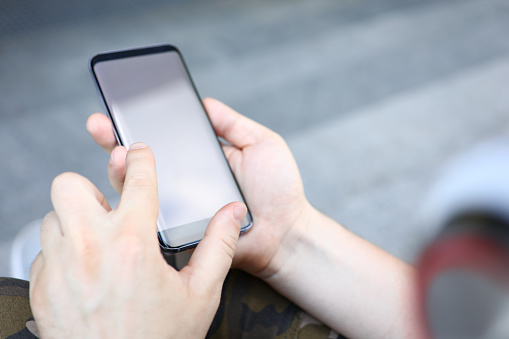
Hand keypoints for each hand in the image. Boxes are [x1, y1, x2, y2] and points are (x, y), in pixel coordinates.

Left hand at [30, 143, 245, 337]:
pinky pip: (43, 252)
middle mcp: (89, 249)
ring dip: (75, 222)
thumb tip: (232, 214)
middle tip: (108, 210)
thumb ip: (219, 246)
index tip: (138, 153)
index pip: (136, 181)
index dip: (140, 159)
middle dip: (90, 189)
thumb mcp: (201, 294)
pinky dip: (62, 253)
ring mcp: (59, 268)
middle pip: (70, 185)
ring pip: (52, 217)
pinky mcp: (41, 289)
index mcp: (132, 244)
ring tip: (97, 243)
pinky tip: (84, 272)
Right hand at [86, 98, 311, 278]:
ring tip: (117, 151)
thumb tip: (203, 101)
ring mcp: (178, 207)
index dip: (140, 123)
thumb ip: (232, 123)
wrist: (286, 233)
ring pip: (136, 188)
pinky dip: (131, 202)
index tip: (118, 107)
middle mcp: (182, 182)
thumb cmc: (279, 190)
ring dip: (118, 168)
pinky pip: (149, 217)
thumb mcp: (261, 144)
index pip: (163, 139)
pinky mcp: (177, 231)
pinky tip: (123, 184)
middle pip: (141, 161)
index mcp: (199, 159)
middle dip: (114, 140)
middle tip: (100, 124)